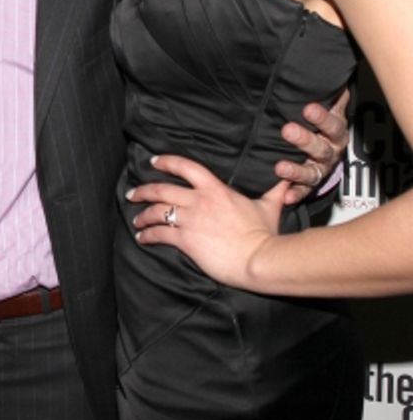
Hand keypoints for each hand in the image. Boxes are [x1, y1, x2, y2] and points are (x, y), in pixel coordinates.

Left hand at [127, 154, 286, 289]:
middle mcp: (199, 201)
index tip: (154, 161)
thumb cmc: (265, 234)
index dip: (167, 162)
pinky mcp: (186, 239)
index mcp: (215, 189)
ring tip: (136, 220)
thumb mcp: (269, 207)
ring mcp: (190, 219)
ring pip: (157, 211)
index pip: (186, 167)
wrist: (261, 258)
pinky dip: (148, 235)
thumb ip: (274, 192)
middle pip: (161, 189)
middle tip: (132, 194)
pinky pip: (159, 234)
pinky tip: (143, 238)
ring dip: (143, 215)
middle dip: (143, 191)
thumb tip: (287, 181)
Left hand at [274, 89, 349, 204]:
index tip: (308, 108)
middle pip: (320, 148)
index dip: (322, 117)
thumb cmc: (321, 123)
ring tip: (280, 168)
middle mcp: (330, 151)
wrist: (325, 149)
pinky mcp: (310, 184)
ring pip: (312, 172)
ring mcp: (321, 169)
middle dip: (304, 140)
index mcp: (335, 131)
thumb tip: (333, 74)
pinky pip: (303, 191)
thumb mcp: (328, 107)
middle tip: (287, 130)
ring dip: (296, 170)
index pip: (333, 124)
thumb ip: (330, 94)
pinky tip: (285, 196)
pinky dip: (295, 194)